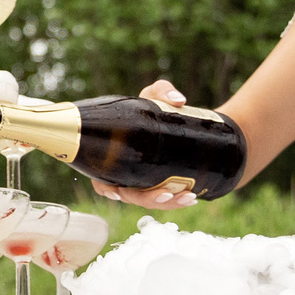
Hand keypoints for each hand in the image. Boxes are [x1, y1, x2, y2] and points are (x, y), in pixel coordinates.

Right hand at [89, 80, 199, 210]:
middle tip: (167, 194)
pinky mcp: (160, 183)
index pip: (101, 177)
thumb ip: (162, 90)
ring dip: (167, 204)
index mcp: (115, 153)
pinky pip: (164, 199)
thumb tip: (178, 100)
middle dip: (147, 199)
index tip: (116, 191)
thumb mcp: (155, 94)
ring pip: (149, 200)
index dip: (104, 187)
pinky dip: (177, 201)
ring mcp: (144, 180)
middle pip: (129, 195)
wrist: (180, 116)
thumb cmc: (157, 106)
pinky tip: (192, 198)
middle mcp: (127, 171)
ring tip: (189, 197)